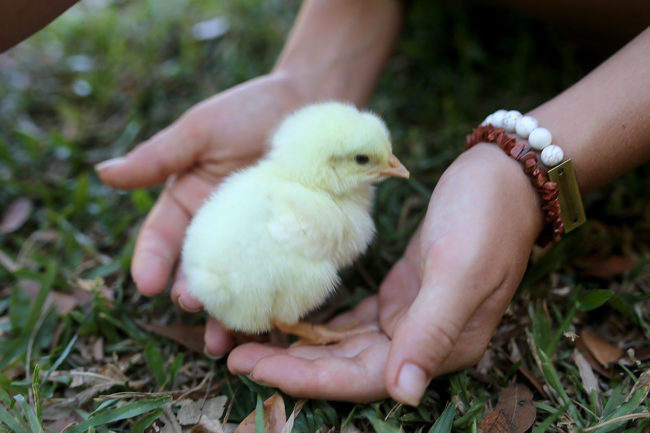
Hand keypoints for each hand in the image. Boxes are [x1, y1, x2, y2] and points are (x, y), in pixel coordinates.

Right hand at [96, 73, 305, 353]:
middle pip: (201, 269)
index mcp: (191, 203)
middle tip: (190, 306)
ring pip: (241, 282)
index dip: (152, 261)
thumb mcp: (201, 131)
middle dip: (192, 292)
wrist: (315, 107)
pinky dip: (278, 298)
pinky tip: (274, 317)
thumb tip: (104, 173)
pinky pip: (284, 276)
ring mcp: (260, 240)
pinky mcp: (296, 244)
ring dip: (231, 310)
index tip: (146, 283)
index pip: (163, 239)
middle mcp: (223, 228)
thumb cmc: (251, 109)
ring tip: (226, 337)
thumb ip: (159, 156)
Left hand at [227, 143, 543, 403]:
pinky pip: (353, 322)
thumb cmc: (487, 219)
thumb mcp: (461, 271)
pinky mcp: (401, 295)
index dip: (306, 378)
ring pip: (345, 347)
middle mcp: (423, 342)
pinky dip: (321, 325)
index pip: (362, 378)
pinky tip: (292, 321)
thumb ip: (433, 330)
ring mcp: (411, 318)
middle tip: (235, 355)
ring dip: (301, 347)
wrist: (504, 177)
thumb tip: (405, 394)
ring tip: (253, 339)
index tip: (255, 368)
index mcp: (441, 346)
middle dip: (291, 365)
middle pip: (345, 367)